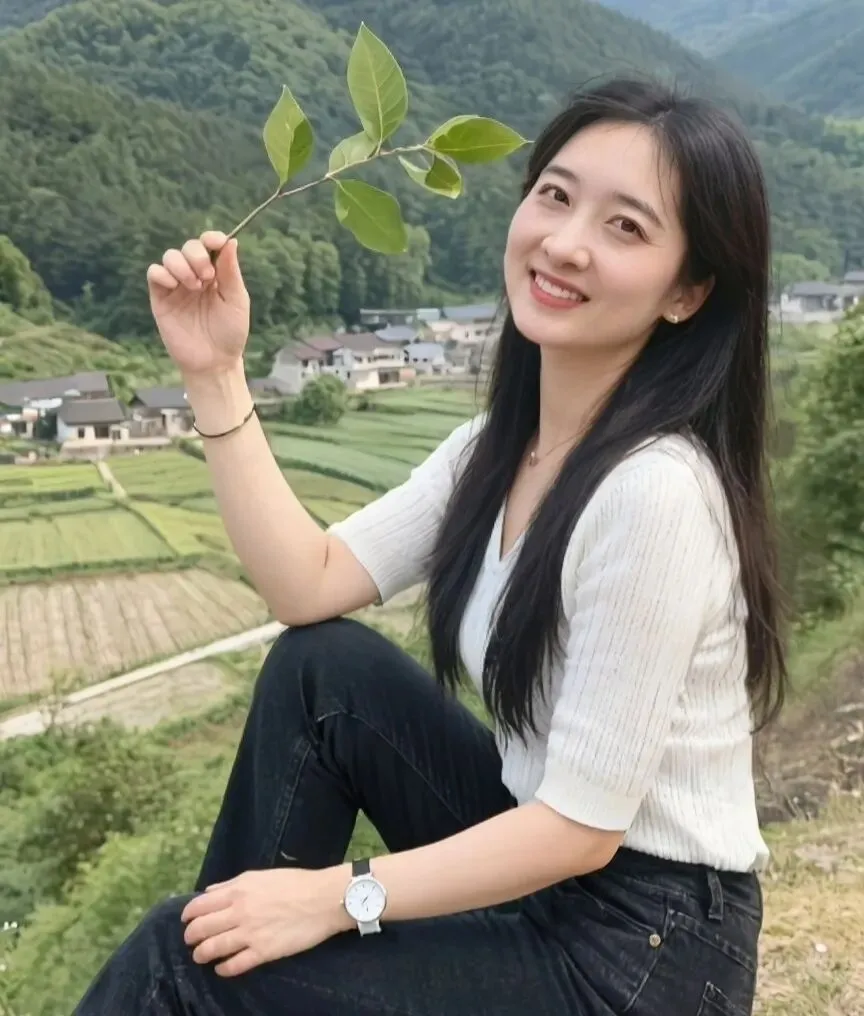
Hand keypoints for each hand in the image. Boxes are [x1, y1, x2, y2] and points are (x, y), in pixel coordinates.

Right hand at [146, 231, 250, 376]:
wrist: (214, 361)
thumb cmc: (230, 332)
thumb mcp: (236, 300)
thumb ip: (230, 271)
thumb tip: (230, 240)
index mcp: (216, 274)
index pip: (209, 246)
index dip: (211, 238)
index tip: (215, 242)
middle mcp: (195, 276)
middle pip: (188, 247)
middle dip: (197, 255)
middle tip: (207, 277)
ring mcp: (177, 287)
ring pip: (169, 256)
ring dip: (181, 265)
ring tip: (194, 286)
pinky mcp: (161, 299)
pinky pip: (154, 273)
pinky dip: (162, 273)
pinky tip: (175, 286)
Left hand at [180, 866, 351, 976]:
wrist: (322, 899)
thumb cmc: (294, 883)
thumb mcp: (260, 876)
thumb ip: (231, 884)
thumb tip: (208, 893)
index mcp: (238, 890)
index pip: (200, 906)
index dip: (188, 915)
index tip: (186, 921)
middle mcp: (239, 912)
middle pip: (201, 929)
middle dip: (191, 937)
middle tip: (192, 941)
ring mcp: (250, 933)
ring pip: (212, 949)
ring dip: (201, 954)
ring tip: (201, 956)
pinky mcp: (263, 952)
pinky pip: (234, 965)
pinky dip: (223, 969)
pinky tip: (221, 968)